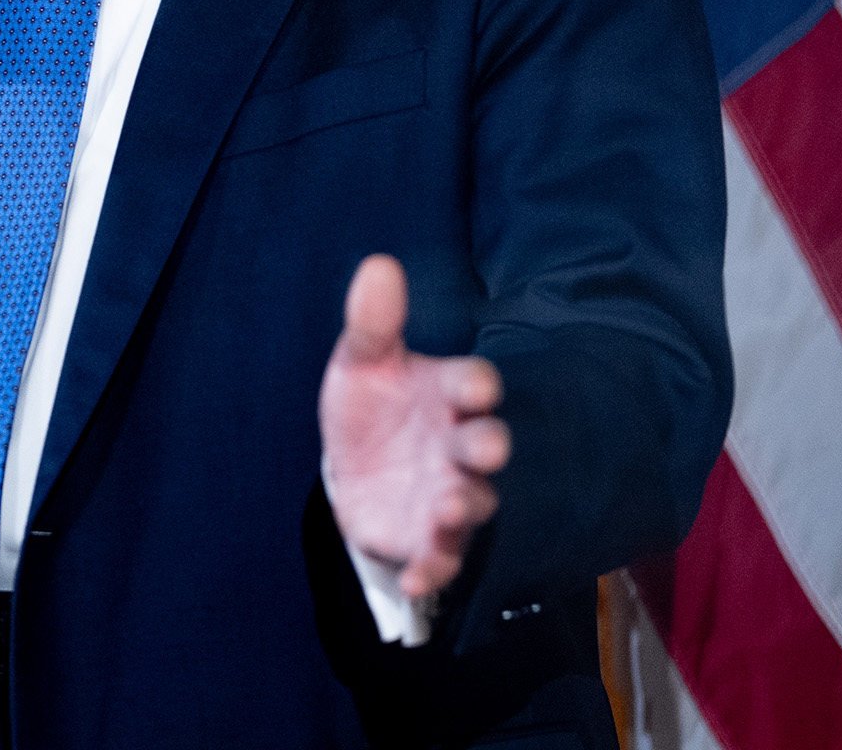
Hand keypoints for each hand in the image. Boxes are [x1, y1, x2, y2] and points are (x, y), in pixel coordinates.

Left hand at [318, 254, 510, 600]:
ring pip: (470, 504)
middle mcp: (458, 446)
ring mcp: (447, 495)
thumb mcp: (362, 362)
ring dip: (461, 507)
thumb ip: (373, 322)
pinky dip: (431, 571)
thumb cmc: (371, 406)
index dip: (475, 385)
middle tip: (484, 448)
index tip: (470, 386)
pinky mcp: (426, 541)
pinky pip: (439, 560)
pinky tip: (415, 579)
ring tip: (445, 507)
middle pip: (487, 445)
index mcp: (448, 395)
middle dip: (488, 446)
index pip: (475, 383)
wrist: (353, 465)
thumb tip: (378, 264)